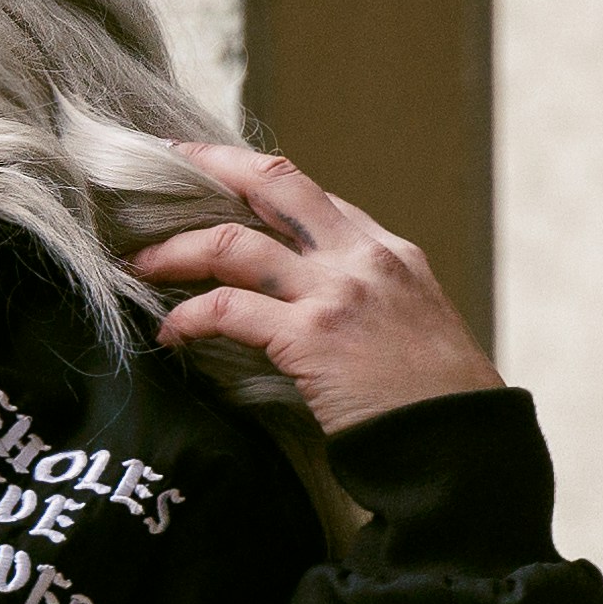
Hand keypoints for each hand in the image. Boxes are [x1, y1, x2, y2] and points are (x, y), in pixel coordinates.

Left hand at [133, 148, 498, 432]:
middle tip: (166, 159)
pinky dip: (188, 316)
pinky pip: (228, 309)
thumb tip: (319, 313)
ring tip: (140, 265)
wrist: (462, 444)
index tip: (219, 182)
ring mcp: (336, 292)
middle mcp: (361, 257)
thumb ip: (370, 304)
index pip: (312, 198)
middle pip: (273, 182)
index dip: (258, 183)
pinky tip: (170, 332)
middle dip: (212, 163)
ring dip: (176, 250)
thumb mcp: (416, 330)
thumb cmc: (441, 406)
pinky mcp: (311, 336)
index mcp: (389, 252)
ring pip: (233, 243)